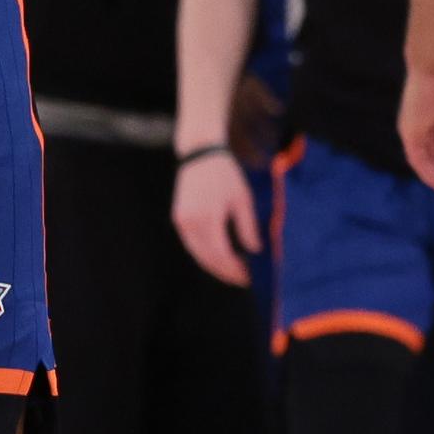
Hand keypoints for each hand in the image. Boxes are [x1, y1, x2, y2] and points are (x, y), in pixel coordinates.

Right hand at [167, 151, 258, 285]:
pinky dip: (205, 255)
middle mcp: (191, 222)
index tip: (249, 277)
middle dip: (226, 273)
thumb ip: (248, 227)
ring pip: (198, 255)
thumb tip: (254, 251)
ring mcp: (182, 222)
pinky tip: (219, 258)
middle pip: (208, 259)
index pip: (222, 254)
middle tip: (242, 280)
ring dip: (215, 267)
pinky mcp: (178, 219)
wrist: (200, 154)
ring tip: (232, 273)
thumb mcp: (242, 199)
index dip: (236, 269)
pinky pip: (192, 245)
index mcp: (209, 217)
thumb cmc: (225, 174)